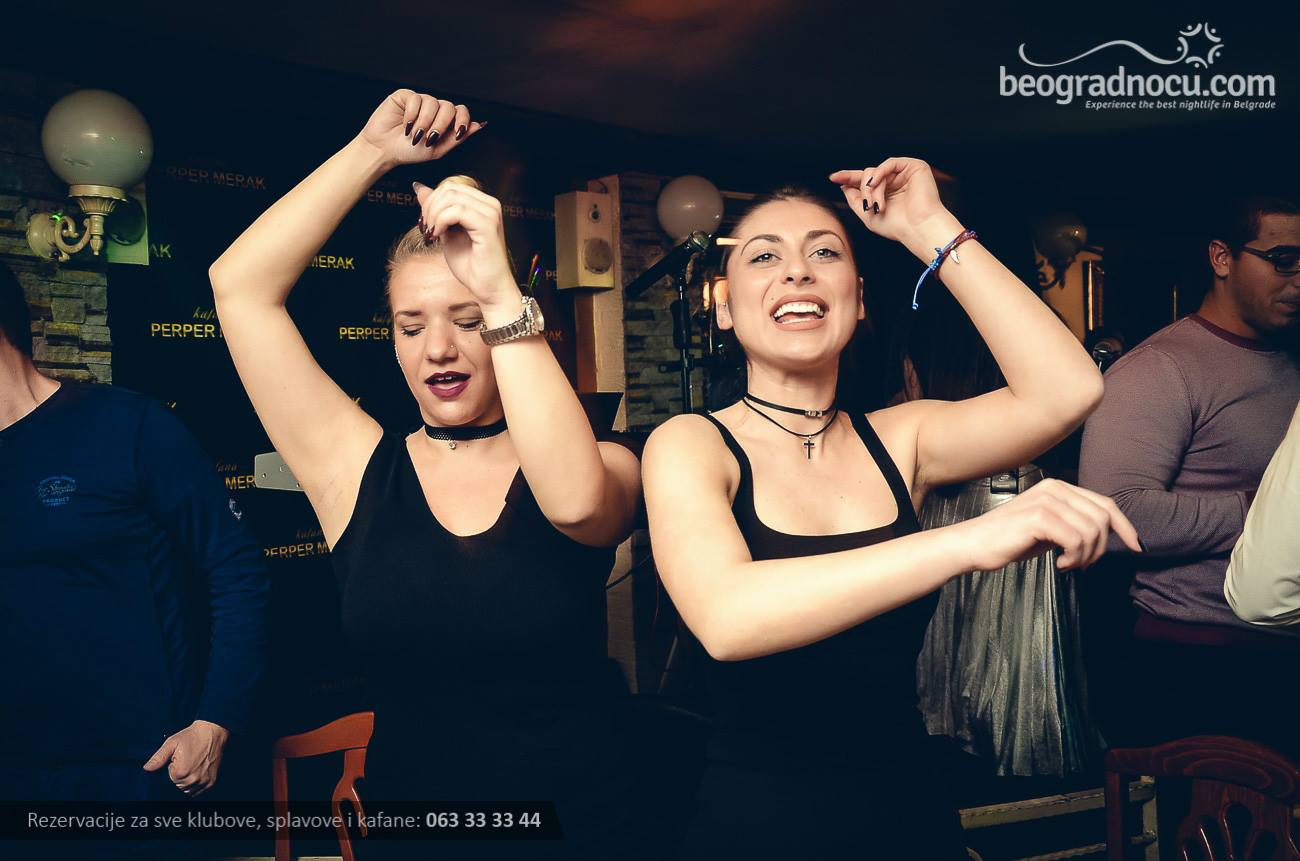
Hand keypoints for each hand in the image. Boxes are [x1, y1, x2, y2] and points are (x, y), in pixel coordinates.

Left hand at [142, 720, 229, 796]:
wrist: (212, 731)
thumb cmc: (191, 736)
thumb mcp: (171, 743)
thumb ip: (158, 758)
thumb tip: (146, 768)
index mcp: (181, 772)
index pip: (170, 778)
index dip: (173, 767)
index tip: (179, 758)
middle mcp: (193, 779)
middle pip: (179, 785)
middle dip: (180, 775)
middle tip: (186, 760)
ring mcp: (204, 781)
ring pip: (188, 790)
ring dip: (187, 781)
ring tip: (192, 765)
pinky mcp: (211, 781)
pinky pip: (199, 790)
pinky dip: (196, 784)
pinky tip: (197, 771)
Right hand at [358, 89, 483, 168]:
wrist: (384, 150)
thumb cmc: (409, 152)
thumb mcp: (437, 150)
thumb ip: (457, 138)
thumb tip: (479, 125)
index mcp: (444, 121)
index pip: (461, 111)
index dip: (463, 119)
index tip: (459, 132)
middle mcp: (434, 109)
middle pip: (449, 106)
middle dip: (441, 124)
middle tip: (430, 138)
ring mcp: (420, 101)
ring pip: (432, 102)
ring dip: (425, 122)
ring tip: (415, 136)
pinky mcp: (405, 96)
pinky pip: (416, 99)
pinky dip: (412, 115)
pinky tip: (406, 126)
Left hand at [413, 180, 520, 319]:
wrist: (489, 289)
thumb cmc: (472, 266)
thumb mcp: (447, 232)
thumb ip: (437, 210)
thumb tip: (420, 189)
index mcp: (483, 205)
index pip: (451, 186)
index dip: (431, 201)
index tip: (426, 224)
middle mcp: (490, 205)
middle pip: (449, 188)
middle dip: (430, 206)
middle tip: (426, 229)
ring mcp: (491, 214)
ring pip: (451, 196)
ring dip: (433, 214)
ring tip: (432, 234)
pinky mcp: (488, 226)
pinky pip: (457, 211)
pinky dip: (441, 221)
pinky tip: (438, 236)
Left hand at [829, 158, 955, 256]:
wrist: (918, 229)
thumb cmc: (898, 226)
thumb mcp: (867, 214)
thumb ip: (855, 199)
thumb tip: (844, 185)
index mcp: (885, 192)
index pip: (863, 181)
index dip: (848, 177)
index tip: (833, 178)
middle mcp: (894, 181)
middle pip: (867, 175)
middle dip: (862, 190)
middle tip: (867, 206)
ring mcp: (904, 173)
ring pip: (875, 171)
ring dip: (871, 188)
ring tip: (877, 204)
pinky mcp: (914, 167)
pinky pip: (889, 163)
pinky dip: (879, 173)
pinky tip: (875, 184)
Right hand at [952, 478, 1141, 571]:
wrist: (973, 544)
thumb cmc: (1009, 540)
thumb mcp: (1049, 529)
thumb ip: (1074, 524)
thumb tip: (1107, 535)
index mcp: (1058, 487)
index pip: (1106, 504)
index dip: (1126, 527)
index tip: (1137, 547)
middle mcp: (1055, 488)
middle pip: (1103, 519)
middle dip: (1101, 549)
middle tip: (1081, 564)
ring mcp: (1046, 501)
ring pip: (1092, 532)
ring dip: (1086, 557)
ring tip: (1068, 565)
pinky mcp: (1039, 517)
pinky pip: (1076, 541)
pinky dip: (1073, 559)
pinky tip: (1059, 565)